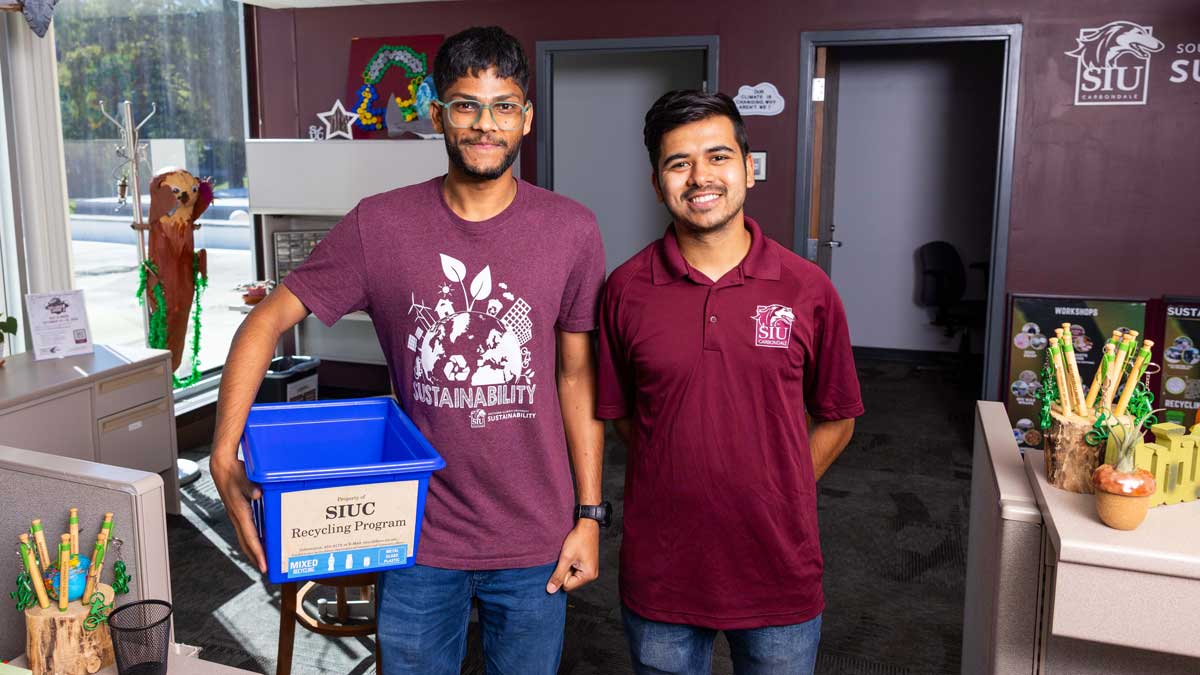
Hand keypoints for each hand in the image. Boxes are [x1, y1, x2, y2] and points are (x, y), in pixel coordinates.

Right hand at [210, 452, 265, 573]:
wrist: (221, 466)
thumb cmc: (233, 471)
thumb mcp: (243, 477)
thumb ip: (251, 486)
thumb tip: (258, 494)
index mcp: (239, 511)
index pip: (249, 537)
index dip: (257, 552)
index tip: (263, 565)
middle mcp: (237, 517)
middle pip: (246, 543)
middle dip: (255, 557)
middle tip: (266, 568)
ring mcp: (236, 515)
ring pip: (244, 538)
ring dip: (253, 550)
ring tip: (263, 559)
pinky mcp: (238, 512)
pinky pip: (245, 530)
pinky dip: (252, 539)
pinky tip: (260, 540)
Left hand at [546, 520, 599, 593]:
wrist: (587, 525)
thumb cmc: (579, 539)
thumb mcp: (566, 558)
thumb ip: (558, 575)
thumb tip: (550, 590)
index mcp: (588, 575)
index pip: (567, 586)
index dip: (562, 574)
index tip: (565, 561)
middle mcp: (592, 575)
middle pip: (570, 582)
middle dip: (565, 570)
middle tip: (568, 557)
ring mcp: (590, 570)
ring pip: (571, 575)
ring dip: (568, 566)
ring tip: (571, 554)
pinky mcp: (588, 565)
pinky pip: (575, 570)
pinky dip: (571, 563)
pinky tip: (573, 554)